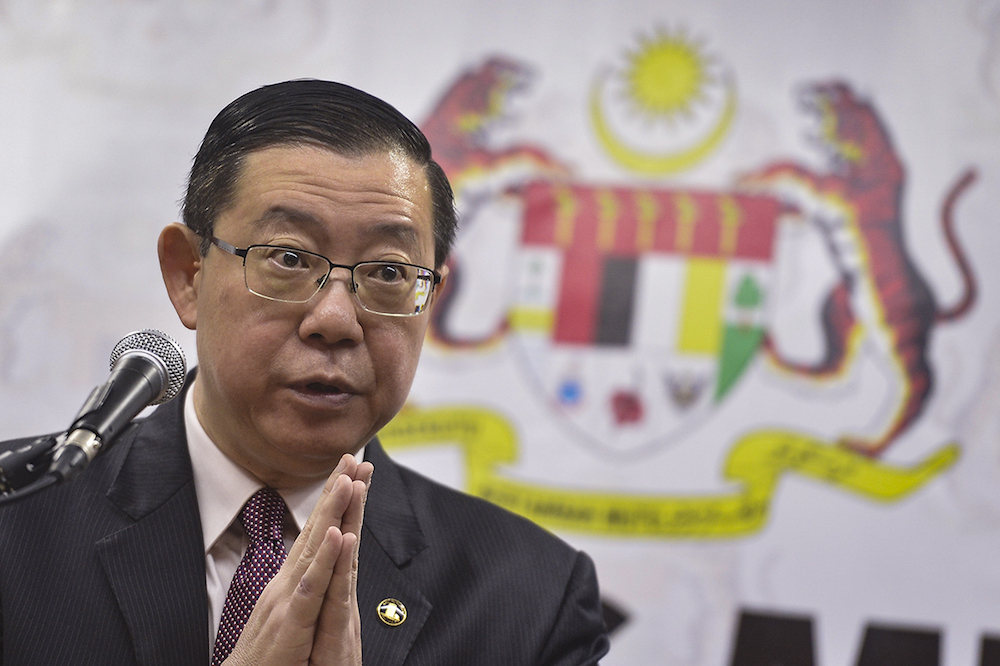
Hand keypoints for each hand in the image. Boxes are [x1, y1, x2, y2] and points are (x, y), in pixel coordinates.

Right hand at [223, 454, 373, 665]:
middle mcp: (288, 583)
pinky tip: (337, 535)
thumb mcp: (290, 618)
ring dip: (332, 512)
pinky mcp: (291, 622)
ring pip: (315, 549)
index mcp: (292, 582)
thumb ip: (302, 591)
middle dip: (337, 491)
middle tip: (353, 456)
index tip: (351, 472)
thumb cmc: (266, 659)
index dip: (334, 503)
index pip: (317, 533)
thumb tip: (311, 570)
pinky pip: (312, 586)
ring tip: (348, 480)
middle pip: (317, 529)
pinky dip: (325, 559)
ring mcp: (288, 599)